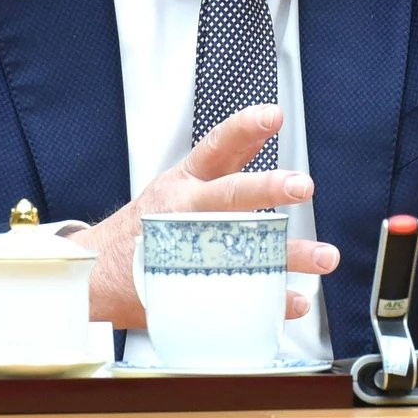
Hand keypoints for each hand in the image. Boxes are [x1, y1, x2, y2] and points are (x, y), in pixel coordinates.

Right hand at [71, 104, 340, 328]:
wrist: (93, 277)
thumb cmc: (145, 228)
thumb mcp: (178, 183)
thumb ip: (223, 160)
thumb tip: (264, 128)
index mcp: (183, 185)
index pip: (214, 148)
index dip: (243, 129)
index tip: (274, 116)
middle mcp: (186, 213)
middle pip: (228, 196)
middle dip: (267, 188)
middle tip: (302, 186)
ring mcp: (187, 251)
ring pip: (241, 249)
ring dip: (287, 255)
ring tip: (324, 257)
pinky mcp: (188, 289)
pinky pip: (235, 296)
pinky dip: (269, 301)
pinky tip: (294, 300)